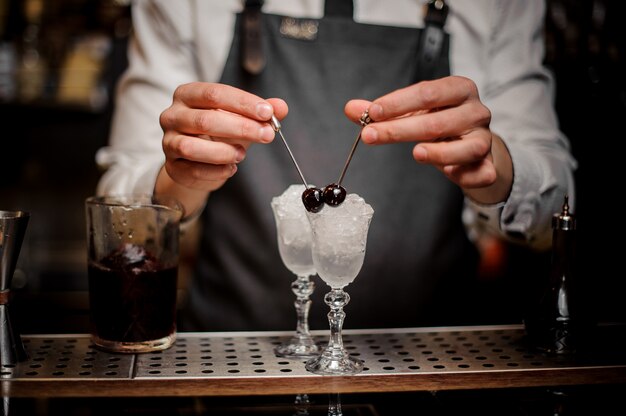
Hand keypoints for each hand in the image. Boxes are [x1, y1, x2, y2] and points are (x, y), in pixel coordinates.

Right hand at [156, 82, 287, 215]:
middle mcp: (172, 115)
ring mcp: (168, 141)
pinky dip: (216, 171)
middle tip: (266, 135)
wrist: (199, 160)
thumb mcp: (242, 117)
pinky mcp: (172, 166)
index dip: (243, 103)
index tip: (267, 112)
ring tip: (242, 154)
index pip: (215, 94)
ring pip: (192, 147)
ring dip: (223, 152)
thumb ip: (261, 111)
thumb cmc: (220, 132)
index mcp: (188, 94)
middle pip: (205, 120)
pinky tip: (231, 168)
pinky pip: (193, 170)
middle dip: (241, 128)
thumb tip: (281, 106)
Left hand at [344, 76, 511, 204]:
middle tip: (370, 136)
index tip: (372, 113)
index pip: (427, 92)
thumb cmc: (439, 122)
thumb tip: (350, 109)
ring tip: (416, 153)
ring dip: (439, 152)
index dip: (398, 103)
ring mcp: (485, 139)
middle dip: (400, 130)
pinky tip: (448, 172)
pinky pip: (481, 172)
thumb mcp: (412, 112)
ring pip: (467, 147)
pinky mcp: (489, 165)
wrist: (471, 143)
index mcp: (458, 89)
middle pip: (438, 121)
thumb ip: (382, 111)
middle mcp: (476, 111)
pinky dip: (465, 174)